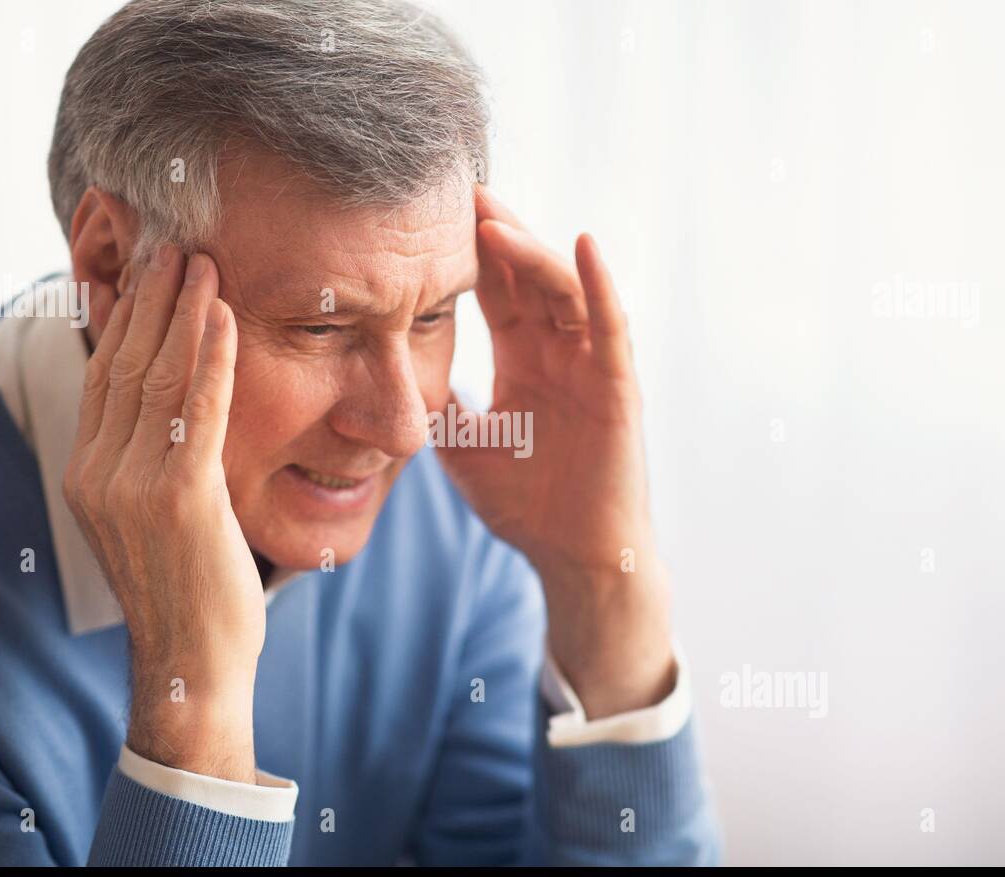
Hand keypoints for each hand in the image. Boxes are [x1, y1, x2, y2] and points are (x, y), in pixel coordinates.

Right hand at [62, 244, 262, 782]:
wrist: (194, 663)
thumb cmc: (188, 588)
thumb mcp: (152, 518)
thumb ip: (150, 458)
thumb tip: (167, 404)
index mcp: (89, 474)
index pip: (105, 376)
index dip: (126, 318)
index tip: (146, 269)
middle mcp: (101, 473)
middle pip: (126, 364)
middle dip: (152, 299)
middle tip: (176, 242)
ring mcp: (135, 486)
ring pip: (160, 378)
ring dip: (184, 312)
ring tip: (202, 260)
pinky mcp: (181, 498)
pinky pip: (200, 412)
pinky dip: (213, 358)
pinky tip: (225, 316)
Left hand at [437, 188, 675, 717]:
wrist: (573, 557)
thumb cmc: (526, 505)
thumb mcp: (464, 444)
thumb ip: (439, 403)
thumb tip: (384, 370)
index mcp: (525, 361)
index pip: (496, 293)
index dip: (469, 254)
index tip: (431, 214)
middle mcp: (560, 353)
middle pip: (528, 278)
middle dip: (497, 235)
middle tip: (461, 192)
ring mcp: (591, 366)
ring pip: (565, 291)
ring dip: (532, 252)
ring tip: (495, 220)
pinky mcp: (619, 387)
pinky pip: (611, 327)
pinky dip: (600, 285)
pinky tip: (582, 246)